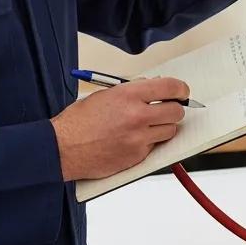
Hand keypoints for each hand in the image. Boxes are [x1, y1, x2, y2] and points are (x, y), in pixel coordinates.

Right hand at [50, 77, 188, 181]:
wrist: (63, 148)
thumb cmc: (79, 121)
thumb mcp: (105, 95)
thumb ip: (132, 91)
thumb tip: (153, 88)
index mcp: (129, 95)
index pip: (170, 87)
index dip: (181, 89)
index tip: (182, 92)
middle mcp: (137, 116)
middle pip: (176, 112)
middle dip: (174, 109)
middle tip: (167, 109)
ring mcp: (139, 138)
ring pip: (170, 131)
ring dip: (163, 127)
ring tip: (147, 125)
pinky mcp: (137, 156)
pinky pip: (154, 147)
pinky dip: (148, 143)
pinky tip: (132, 139)